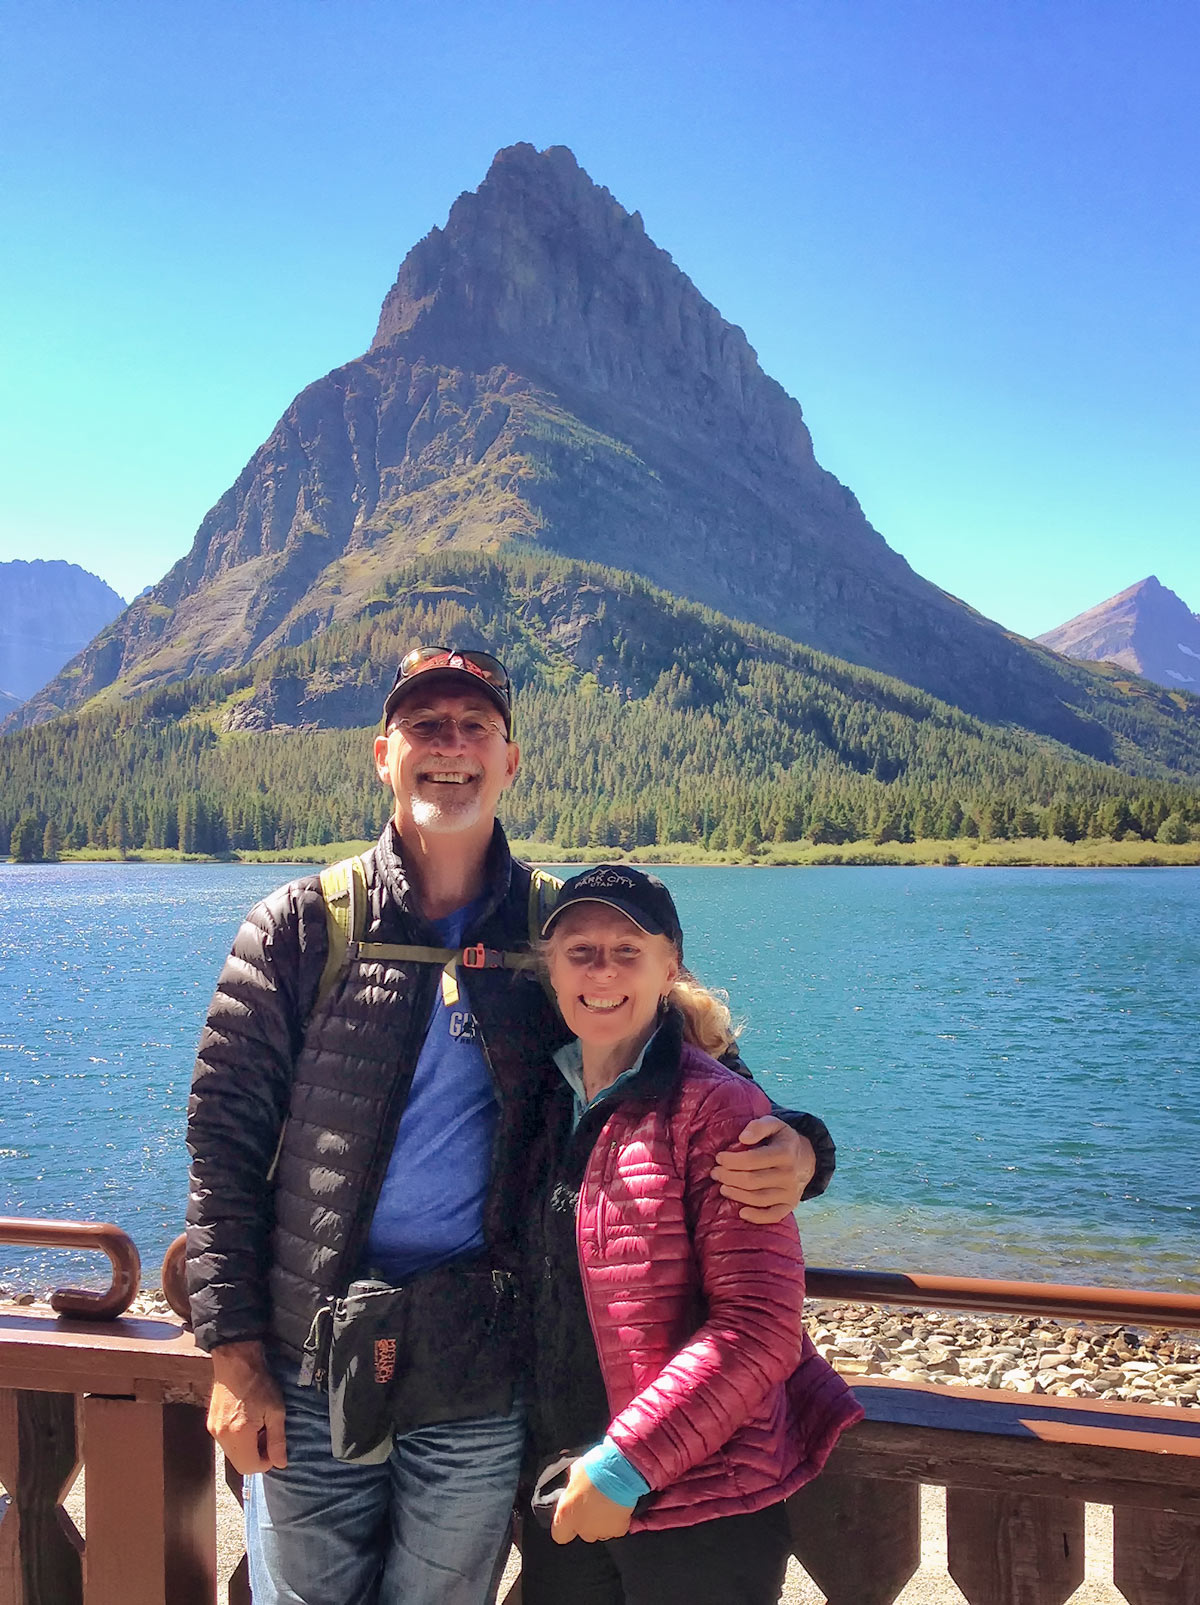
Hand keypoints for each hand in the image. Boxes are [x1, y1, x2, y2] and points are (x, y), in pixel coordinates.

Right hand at [207, 1340, 287, 1472]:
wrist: (235, 1361)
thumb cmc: (258, 1382)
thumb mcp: (275, 1410)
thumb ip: (277, 1439)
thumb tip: (281, 1463)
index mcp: (238, 1435)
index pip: (250, 1468)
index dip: (266, 1462)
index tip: (275, 1447)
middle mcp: (222, 1437)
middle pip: (240, 1463)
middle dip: (257, 1456)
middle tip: (268, 1435)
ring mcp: (214, 1430)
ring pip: (232, 1453)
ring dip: (247, 1448)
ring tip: (259, 1425)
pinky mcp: (211, 1423)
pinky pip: (226, 1442)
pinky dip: (238, 1439)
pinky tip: (247, 1421)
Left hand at [551, 1460, 633, 1543]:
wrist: (620, 1471)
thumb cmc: (595, 1467)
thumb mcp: (576, 1471)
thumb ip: (573, 1485)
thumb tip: (576, 1484)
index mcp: (565, 1513)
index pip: (559, 1534)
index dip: (565, 1526)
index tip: (570, 1517)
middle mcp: (581, 1527)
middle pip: (582, 1532)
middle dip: (587, 1521)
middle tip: (593, 1503)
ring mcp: (600, 1531)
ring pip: (599, 1532)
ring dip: (602, 1521)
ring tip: (607, 1503)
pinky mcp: (618, 1530)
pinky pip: (616, 1529)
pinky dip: (618, 1520)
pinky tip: (619, 1507)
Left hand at [712, 1115, 814, 1222]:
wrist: (806, 1159)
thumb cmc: (781, 1140)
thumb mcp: (774, 1124)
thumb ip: (758, 1126)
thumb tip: (743, 1138)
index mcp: (785, 1153)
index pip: (752, 1159)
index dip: (732, 1160)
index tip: (719, 1158)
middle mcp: (789, 1174)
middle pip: (752, 1180)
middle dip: (729, 1177)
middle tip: (715, 1173)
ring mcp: (790, 1192)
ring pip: (759, 1198)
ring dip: (737, 1194)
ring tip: (722, 1187)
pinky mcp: (790, 1205)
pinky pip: (774, 1215)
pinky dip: (757, 1217)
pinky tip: (741, 1212)